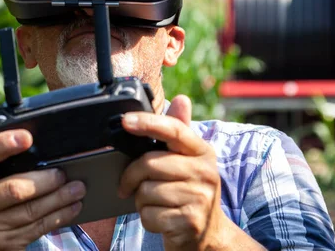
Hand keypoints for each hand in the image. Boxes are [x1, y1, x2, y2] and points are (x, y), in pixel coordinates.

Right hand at [0, 116, 85, 250]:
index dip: (3, 145)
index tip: (27, 138)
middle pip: (13, 190)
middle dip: (44, 181)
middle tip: (62, 173)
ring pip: (31, 211)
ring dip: (59, 199)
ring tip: (77, 187)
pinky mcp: (6, 244)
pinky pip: (38, 229)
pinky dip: (59, 217)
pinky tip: (72, 206)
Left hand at [118, 95, 225, 250]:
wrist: (208, 236)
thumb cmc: (189, 192)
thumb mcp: (188, 161)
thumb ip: (179, 132)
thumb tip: (182, 99)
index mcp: (202, 152)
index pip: (174, 130)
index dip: (149, 122)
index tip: (126, 120)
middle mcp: (205, 173)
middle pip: (150, 164)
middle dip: (131, 176)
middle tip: (129, 184)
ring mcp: (200, 198)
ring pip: (146, 191)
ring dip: (141, 200)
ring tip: (155, 203)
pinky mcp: (190, 222)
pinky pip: (149, 215)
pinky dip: (147, 219)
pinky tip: (160, 218)